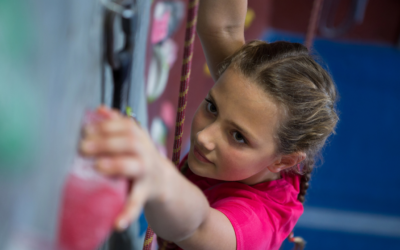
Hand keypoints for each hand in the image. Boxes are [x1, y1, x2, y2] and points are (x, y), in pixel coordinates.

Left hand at [80, 106, 166, 229]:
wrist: (163, 182)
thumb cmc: (140, 157)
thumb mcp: (133, 138)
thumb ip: (117, 123)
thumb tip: (99, 109)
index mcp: (140, 138)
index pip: (127, 126)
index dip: (107, 126)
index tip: (86, 130)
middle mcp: (146, 152)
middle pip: (130, 143)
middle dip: (107, 142)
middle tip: (83, 147)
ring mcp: (147, 172)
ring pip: (135, 167)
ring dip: (117, 165)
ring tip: (99, 167)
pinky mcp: (145, 192)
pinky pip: (137, 202)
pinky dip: (127, 213)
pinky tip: (117, 223)